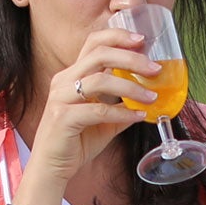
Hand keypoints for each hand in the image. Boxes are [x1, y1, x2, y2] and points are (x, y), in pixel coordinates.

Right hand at [23, 27, 156, 188]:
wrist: (51, 168)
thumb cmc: (74, 142)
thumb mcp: (103, 120)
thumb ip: (121, 106)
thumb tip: (148, 98)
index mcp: (71, 76)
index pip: (94, 43)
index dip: (118, 37)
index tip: (142, 40)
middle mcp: (63, 81)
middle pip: (99, 54)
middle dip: (131, 58)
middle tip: (154, 68)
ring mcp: (61, 98)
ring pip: (100, 80)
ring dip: (131, 87)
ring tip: (151, 97)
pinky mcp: (63, 118)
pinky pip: (99, 110)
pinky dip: (122, 113)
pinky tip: (138, 116)